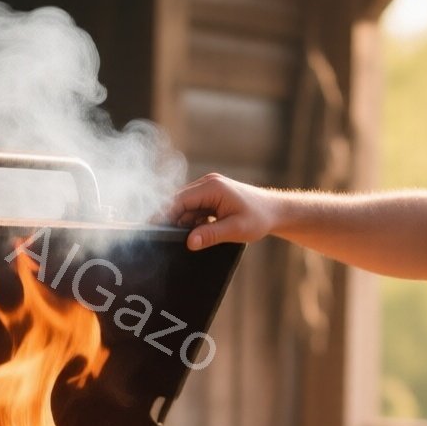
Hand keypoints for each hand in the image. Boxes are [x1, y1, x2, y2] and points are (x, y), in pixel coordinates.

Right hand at [161, 173, 278, 250]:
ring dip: (184, 221)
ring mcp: (210, 188)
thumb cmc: (258, 218)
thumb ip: (211, 235)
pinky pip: (195, 207)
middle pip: (179, 201)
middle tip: (164, 239)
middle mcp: (208, 183)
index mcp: (212, 187)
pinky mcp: (212, 195)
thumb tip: (189, 242)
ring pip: (186, 205)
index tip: (151, 228)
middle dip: (172, 220)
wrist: (275, 211)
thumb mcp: (235, 230)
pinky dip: (193, 220)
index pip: (180, 200)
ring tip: (190, 238)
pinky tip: (199, 232)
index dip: (164, 214)